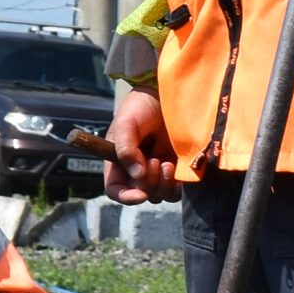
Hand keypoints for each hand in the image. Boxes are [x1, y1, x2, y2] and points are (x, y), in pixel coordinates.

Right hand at [107, 89, 178, 203]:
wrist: (165, 95)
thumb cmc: (141, 106)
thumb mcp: (126, 123)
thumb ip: (126, 148)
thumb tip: (137, 173)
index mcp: (119, 163)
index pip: (116, 190)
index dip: (126, 196)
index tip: (140, 194)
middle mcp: (137, 171)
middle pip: (140, 194)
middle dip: (149, 183)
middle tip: (154, 160)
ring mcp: (157, 171)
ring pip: (159, 195)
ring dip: (163, 184)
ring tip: (166, 163)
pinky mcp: (177, 169)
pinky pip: (176, 191)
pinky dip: (177, 186)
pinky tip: (177, 167)